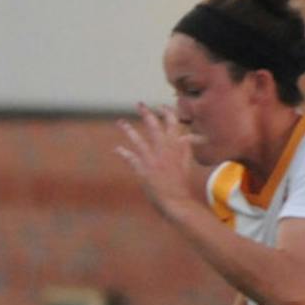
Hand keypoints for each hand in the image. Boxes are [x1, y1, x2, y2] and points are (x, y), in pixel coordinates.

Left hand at [115, 104, 195, 218]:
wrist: (175, 200)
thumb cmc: (181, 182)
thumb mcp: (186, 161)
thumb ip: (185, 146)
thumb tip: (186, 135)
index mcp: (176, 146)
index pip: (172, 123)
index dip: (166, 113)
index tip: (160, 106)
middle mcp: (164, 150)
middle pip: (154, 126)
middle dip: (146, 113)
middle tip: (139, 104)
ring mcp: (152, 159)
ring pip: (138, 140)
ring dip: (128, 130)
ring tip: (120, 122)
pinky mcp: (143, 170)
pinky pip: (131, 158)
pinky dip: (123, 153)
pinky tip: (117, 149)